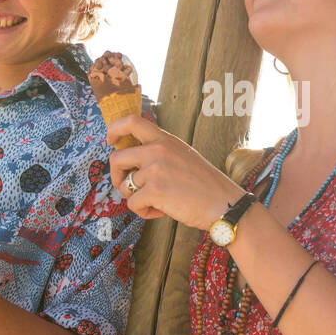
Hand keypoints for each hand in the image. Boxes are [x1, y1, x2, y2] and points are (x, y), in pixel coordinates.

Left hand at [105, 114, 245, 231]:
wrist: (224, 203)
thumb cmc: (205, 184)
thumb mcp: (182, 155)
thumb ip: (159, 152)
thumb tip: (131, 160)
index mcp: (164, 139)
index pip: (131, 121)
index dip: (114, 130)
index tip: (112, 142)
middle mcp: (157, 150)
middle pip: (116, 159)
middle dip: (117, 177)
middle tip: (128, 188)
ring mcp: (154, 170)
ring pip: (126, 187)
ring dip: (138, 199)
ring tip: (159, 202)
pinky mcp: (154, 191)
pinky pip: (133, 205)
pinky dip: (144, 212)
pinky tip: (162, 211)